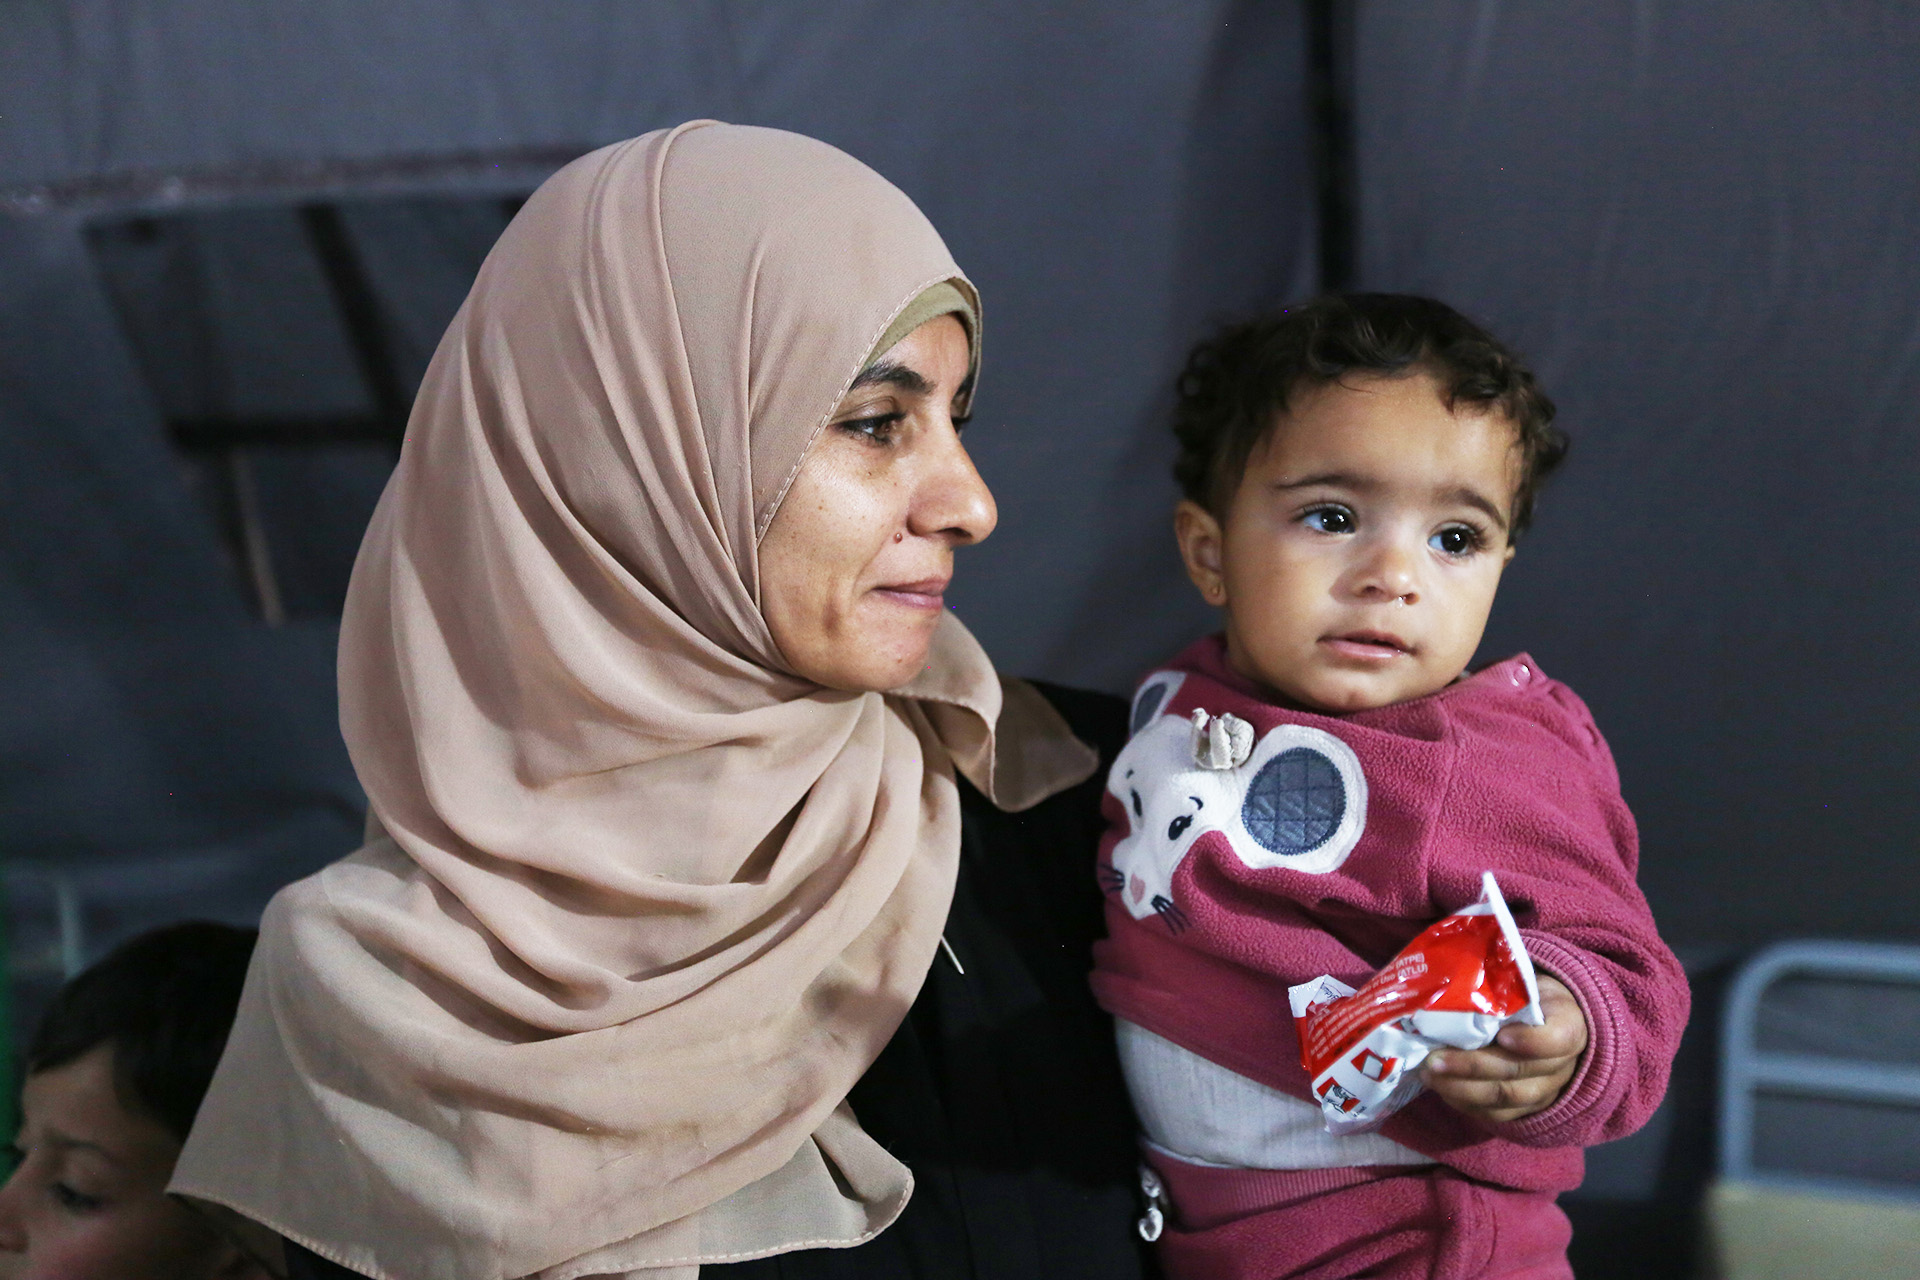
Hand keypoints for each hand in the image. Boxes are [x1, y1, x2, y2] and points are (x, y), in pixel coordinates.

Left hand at [1421, 974, 1587, 1123]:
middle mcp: (1564, 1062)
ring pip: (1507, 1097)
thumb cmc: (1529, 994)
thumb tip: (1451, 971)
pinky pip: (1500, 1115)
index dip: (1532, 1041)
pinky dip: (1468, 1104)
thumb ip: (1502, 979)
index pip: (1558, 1039)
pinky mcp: (1530, 1107)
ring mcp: (1548, 1088)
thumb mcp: (1526, 978)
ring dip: (1463, 1089)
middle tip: (1434, 1060)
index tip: (1503, 1035)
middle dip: (1474, 1067)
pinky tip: (1442, 1089)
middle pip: (1519, 1071)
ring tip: (1430, 1076)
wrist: (1554, 1020)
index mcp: (1569, 1023)